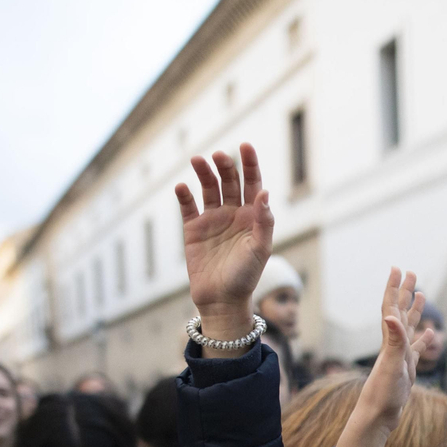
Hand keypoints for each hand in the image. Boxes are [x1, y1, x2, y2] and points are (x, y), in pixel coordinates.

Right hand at [175, 144, 274, 350]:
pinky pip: (188, 207)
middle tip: (219, 157)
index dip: (250, 163)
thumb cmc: (246, 277)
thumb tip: (263, 192)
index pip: (253, 183)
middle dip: (225, 166)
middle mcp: (233, 214)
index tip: (245, 146)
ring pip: (208, 188)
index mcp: (252, 216)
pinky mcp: (193, 230)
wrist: (222, 301)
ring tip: (197, 161)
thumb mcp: (260, 249)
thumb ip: (264, 221)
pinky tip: (182, 187)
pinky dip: (184, 195)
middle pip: (229, 181)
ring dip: (204, 173)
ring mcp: (212, 220)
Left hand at [334, 268, 432, 446]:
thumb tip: (392, 315)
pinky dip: (423, 339)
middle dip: (405, 292)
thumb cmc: (383, 394)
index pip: (392, 308)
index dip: (394, 288)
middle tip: (411, 272)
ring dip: (414, 311)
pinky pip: (416, 349)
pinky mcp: (406, 369)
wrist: (378, 417)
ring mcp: (400, 356)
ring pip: (409, 327)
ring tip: (421, 295)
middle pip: (400, 312)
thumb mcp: (392, 366)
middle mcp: (394, 345)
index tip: (398, 269)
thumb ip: (395, 341)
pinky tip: (430, 334)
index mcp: (390, 341)